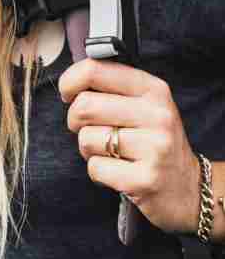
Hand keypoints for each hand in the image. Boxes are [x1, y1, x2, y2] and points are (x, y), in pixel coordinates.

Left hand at [57, 57, 200, 235]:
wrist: (189, 188)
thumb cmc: (155, 142)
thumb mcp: (145, 105)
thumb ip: (113, 88)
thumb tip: (70, 82)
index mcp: (153, 89)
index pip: (95, 70)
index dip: (69, 81)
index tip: (68, 93)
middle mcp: (157, 115)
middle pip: (84, 106)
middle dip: (75, 120)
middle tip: (88, 128)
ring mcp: (154, 148)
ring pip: (87, 138)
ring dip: (88, 149)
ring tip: (110, 152)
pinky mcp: (144, 179)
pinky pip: (95, 168)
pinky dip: (98, 171)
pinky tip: (117, 170)